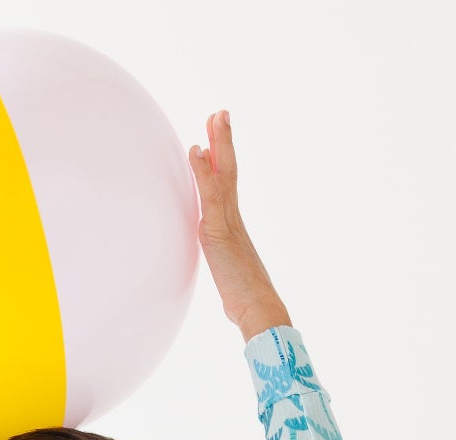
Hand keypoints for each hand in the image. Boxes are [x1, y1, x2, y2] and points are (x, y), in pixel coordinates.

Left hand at [188, 112, 290, 338]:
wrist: (260, 310)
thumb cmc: (247, 302)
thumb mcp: (230, 279)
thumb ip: (225, 270)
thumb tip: (227, 281)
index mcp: (233, 228)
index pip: (227, 186)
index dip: (222, 161)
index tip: (216, 136)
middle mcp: (233, 220)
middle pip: (229, 172)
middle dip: (224, 141)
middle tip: (220, 113)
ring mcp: (229, 223)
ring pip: (223, 176)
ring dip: (219, 144)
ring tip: (215, 117)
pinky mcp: (220, 233)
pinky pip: (210, 196)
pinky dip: (203, 172)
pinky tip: (196, 151)